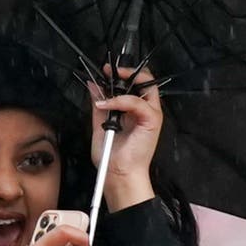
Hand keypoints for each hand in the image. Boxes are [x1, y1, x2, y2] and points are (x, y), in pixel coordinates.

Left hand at [88, 65, 159, 210]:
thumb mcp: (100, 124)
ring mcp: (150, 115)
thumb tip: (92, 84)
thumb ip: (99, 104)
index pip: (135, 85)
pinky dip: (121, 100)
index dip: (122, 75)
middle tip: (110, 70)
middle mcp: (145, 111)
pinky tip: (107, 104)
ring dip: (127, 80)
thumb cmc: (111, 156)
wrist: (117, 174)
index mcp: (134, 111)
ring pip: (147, 85)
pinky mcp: (152, 121)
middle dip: (128, 71)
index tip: (105, 71)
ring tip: (110, 81)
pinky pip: (138, 103)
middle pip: (146, 80)